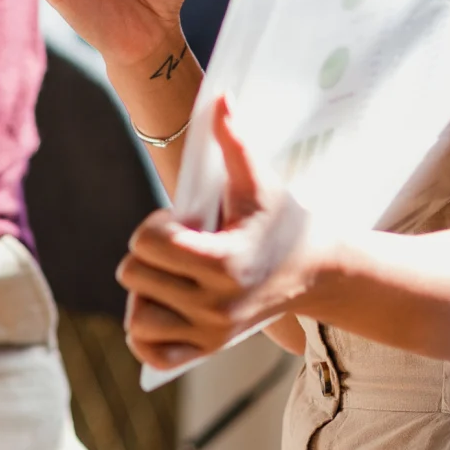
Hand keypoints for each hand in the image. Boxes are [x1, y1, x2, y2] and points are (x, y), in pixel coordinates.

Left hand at [120, 99, 321, 369]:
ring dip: (144, 290)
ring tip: (170, 271)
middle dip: (147, 251)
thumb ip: (235, 139)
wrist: (315, 270)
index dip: (156, 223)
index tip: (182, 220)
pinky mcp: (208, 350)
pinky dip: (144, 331)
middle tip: (179, 243)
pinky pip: (151, 352)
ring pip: (137, 318)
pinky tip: (161, 302)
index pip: (148, 243)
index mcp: (223, 262)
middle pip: (134, 276)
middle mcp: (215, 305)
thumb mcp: (259, 179)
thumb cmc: (282, 218)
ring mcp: (211, 333)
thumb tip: (220, 97)